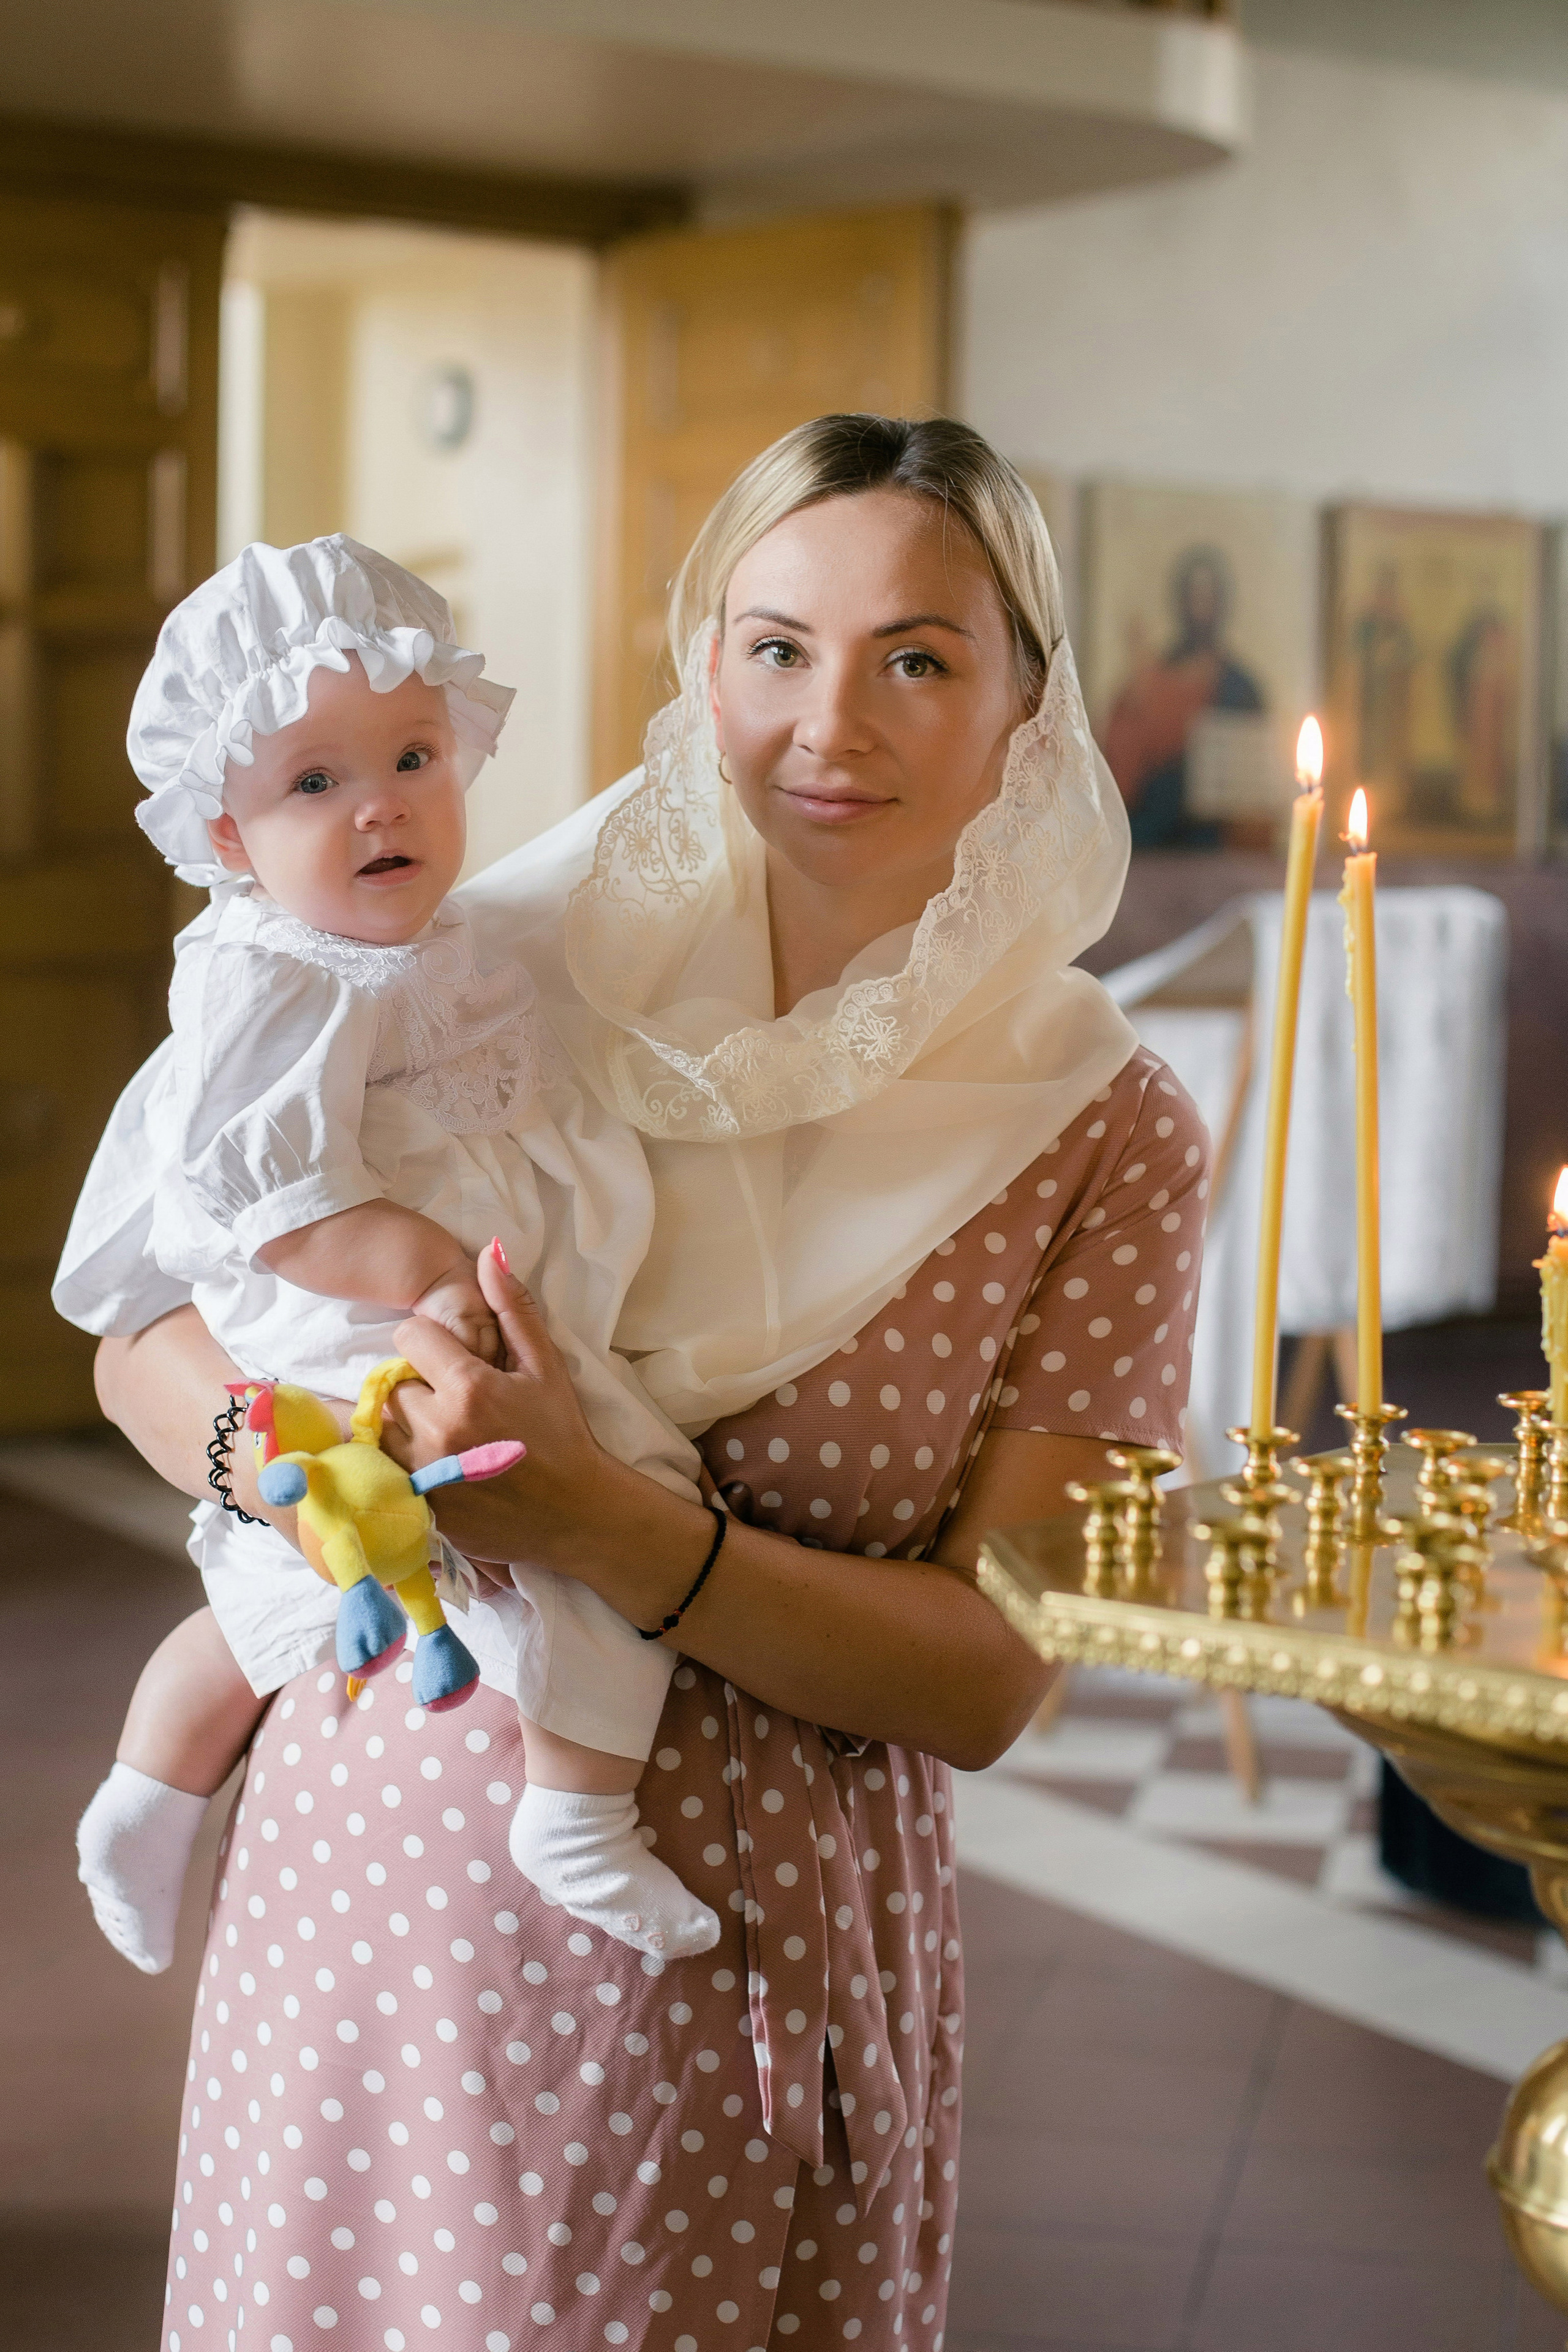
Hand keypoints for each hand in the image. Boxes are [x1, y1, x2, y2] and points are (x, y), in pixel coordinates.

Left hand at [386, 1245, 607, 1571]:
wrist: (575, 1511)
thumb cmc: (562, 1433)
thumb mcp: (546, 1366)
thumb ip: (513, 1309)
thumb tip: (488, 1253)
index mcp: (469, 1387)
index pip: (410, 1338)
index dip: (430, 1343)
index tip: (452, 1360)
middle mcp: (438, 1429)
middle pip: (393, 1385)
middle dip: (418, 1387)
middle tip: (452, 1401)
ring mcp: (425, 1472)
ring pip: (384, 1428)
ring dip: (406, 1425)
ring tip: (445, 1433)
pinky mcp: (420, 1506)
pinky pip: (389, 1470)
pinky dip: (406, 1463)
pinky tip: (442, 1464)